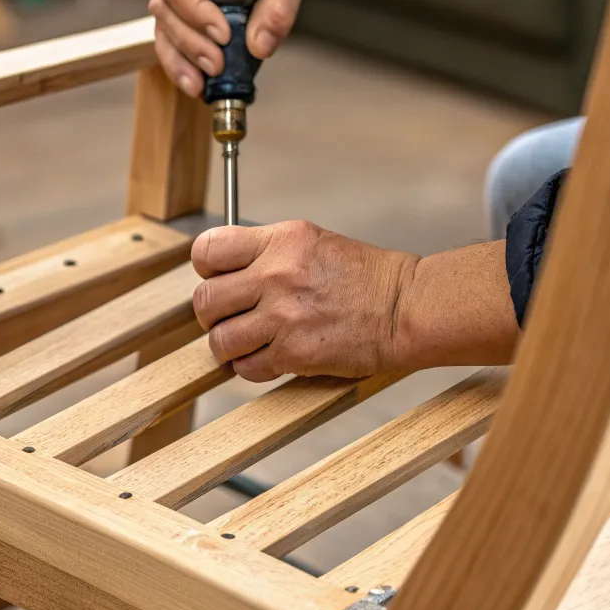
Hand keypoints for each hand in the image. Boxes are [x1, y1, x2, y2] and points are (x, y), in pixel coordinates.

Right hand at [148, 0, 319, 97]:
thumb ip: (280, 4)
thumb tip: (260, 48)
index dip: (196, 12)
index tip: (224, 34)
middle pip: (165, 6)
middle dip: (190, 42)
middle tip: (217, 66)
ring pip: (163, 26)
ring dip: (182, 59)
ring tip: (203, 85)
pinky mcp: (179, 6)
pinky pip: (171, 36)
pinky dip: (181, 63)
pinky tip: (197, 84)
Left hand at [191, 221, 417, 381]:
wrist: (403, 308)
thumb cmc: (364, 276)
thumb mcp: (310, 241)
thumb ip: (266, 251)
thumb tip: (225, 269)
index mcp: (280, 241)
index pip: (208, 250)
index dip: (207, 268)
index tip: (217, 277)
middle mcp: (276, 275)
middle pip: (205, 300)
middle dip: (212, 312)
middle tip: (229, 315)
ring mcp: (283, 317)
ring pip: (220, 340)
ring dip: (229, 344)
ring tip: (248, 340)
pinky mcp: (294, 353)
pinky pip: (246, 368)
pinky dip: (251, 366)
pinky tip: (269, 356)